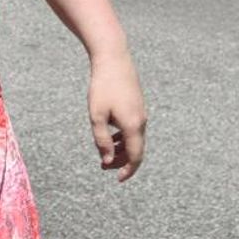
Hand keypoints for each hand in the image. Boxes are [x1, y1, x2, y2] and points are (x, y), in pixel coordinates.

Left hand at [87, 47, 146, 182]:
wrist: (113, 59)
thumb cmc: (102, 87)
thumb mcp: (96, 116)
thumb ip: (101, 140)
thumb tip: (107, 161)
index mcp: (133, 125)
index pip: (135, 156)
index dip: (128, 171)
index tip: (118, 179)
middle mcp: (141, 121)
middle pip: (136, 150)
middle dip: (122, 162)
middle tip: (104, 167)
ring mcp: (141, 113)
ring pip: (135, 139)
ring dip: (122, 150)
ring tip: (104, 154)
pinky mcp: (137, 106)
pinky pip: (133, 129)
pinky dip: (123, 138)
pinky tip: (110, 136)